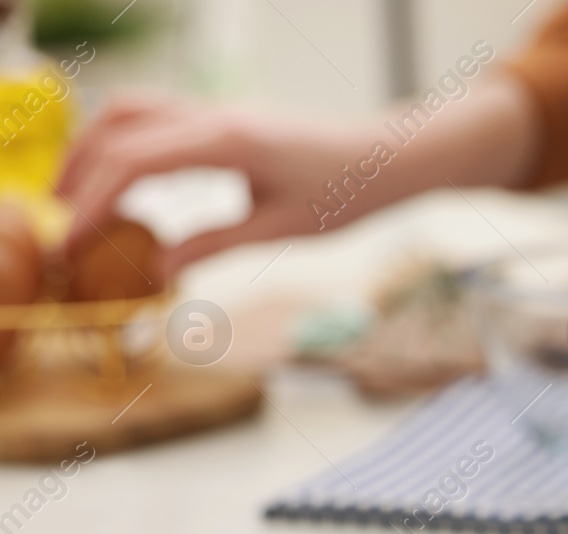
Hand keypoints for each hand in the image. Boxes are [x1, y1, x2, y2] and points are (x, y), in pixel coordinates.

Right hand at [59, 79, 538, 272]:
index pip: (134, 162)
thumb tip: (156, 271)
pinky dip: (127, 147)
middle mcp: (214, 116)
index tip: (72, 239)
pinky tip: (127, 189)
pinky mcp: (225, 120)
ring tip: (81, 201)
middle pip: (117, 127)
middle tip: (61, 221)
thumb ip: (214, 246)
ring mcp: (218, 112)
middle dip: (79, 171)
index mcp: (226, 141)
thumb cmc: (346, 193)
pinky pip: (158, 121)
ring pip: (132, 113)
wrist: (390, 159)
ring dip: (97, 151)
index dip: (92, 200)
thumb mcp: (279, 230)